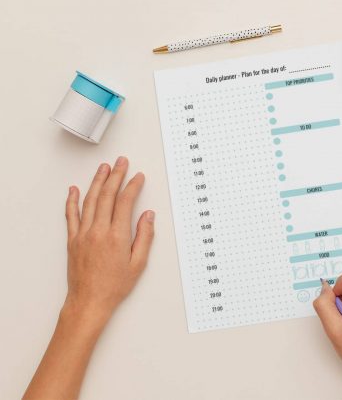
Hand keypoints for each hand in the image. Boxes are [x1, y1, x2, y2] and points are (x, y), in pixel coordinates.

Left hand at [64, 156, 154, 322]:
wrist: (89, 301)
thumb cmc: (114, 286)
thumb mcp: (138, 263)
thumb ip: (144, 237)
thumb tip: (147, 216)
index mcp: (117, 236)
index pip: (125, 203)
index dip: (132, 187)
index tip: (138, 177)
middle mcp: (98, 231)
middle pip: (107, 196)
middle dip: (116, 176)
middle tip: (122, 163)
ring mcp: (83, 234)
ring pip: (90, 201)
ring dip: (97, 182)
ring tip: (104, 168)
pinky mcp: (73, 240)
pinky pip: (71, 215)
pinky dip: (72, 200)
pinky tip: (74, 189)